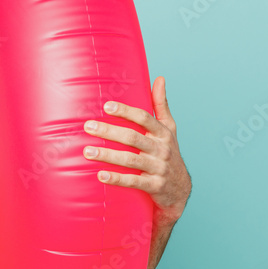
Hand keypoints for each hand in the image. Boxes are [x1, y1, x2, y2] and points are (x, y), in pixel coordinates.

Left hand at [81, 76, 191, 220]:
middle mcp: (161, 149)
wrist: (180, 189)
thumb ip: (161, 105)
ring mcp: (158, 168)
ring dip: (108, 155)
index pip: (144, 119)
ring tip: (87, 151)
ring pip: (131, 159)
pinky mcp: (154, 186)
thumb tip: (159, 78)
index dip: (126, 112)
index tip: (107, 106)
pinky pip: (133, 181)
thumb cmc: (168, 153)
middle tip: (88, 126)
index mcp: (163, 133)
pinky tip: (100, 175)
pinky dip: (117, 178)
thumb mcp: (169, 129)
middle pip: (133, 137)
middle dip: (110, 131)